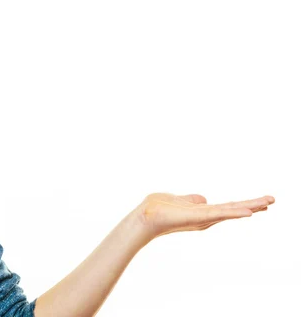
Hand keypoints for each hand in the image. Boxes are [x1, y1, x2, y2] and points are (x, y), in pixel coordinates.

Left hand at [135, 193, 274, 239]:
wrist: (145, 217)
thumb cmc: (158, 209)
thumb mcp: (179, 200)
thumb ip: (191, 200)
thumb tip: (204, 199)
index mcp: (202, 212)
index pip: (228, 207)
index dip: (244, 204)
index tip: (262, 202)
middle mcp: (205, 217)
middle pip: (233, 209)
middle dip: (253, 205)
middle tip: (273, 200)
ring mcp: (203, 218)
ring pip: (230, 211)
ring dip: (248, 206)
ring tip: (266, 203)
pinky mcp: (197, 217)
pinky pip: (219, 214)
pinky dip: (234, 213)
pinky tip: (248, 211)